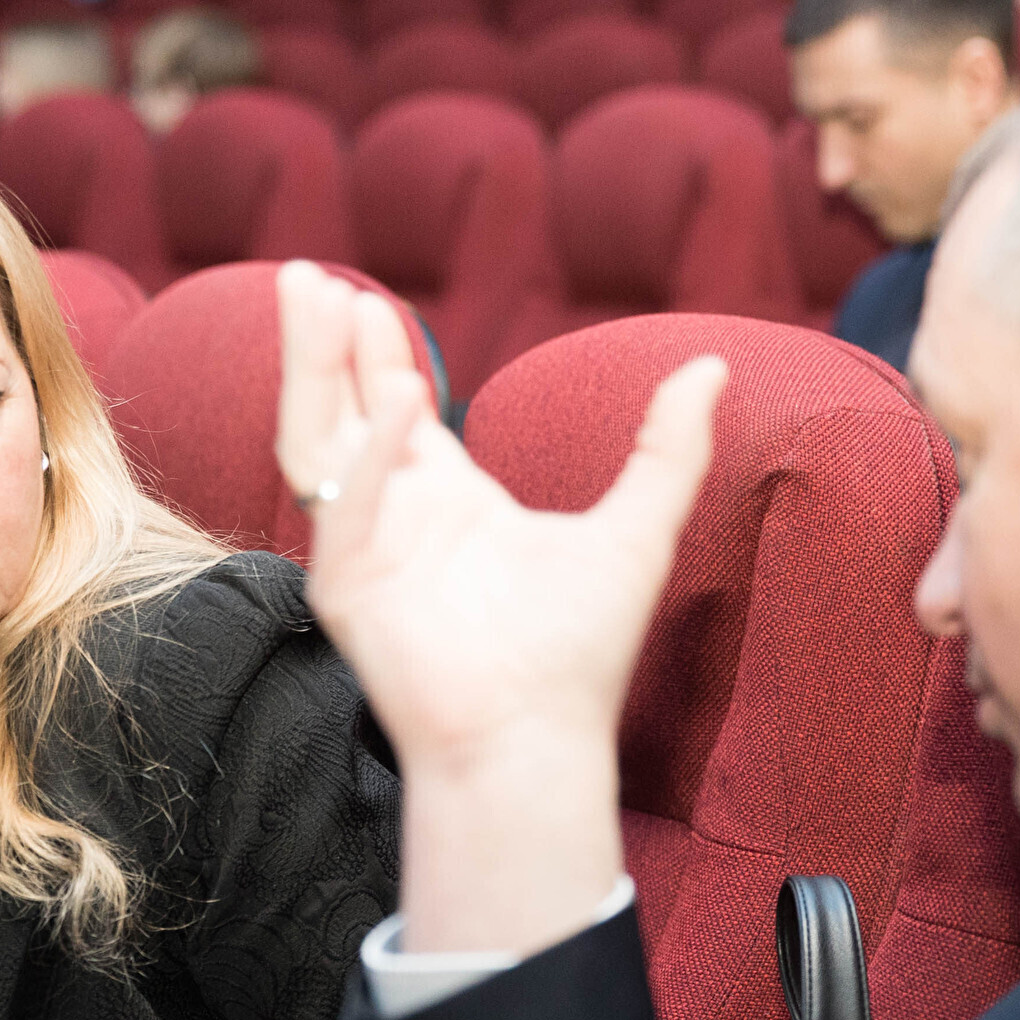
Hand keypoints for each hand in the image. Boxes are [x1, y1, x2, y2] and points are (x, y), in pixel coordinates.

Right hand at [274, 261, 719, 953]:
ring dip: (311, 374)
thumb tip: (711, 366)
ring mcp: (362, 555)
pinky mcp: (346, 596)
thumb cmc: (579, 657)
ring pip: (315, 445)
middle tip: (308, 276)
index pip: (395, 410)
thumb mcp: (637, 533)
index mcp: (448, 503)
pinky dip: (369, 457)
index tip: (369, 297)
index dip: (380, 353)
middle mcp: (396, 519)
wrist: (540, 744)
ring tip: (321, 301)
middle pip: (337, 412)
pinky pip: (345, 513)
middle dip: (320, 345)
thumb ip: (668, 450)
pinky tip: (399, 401)